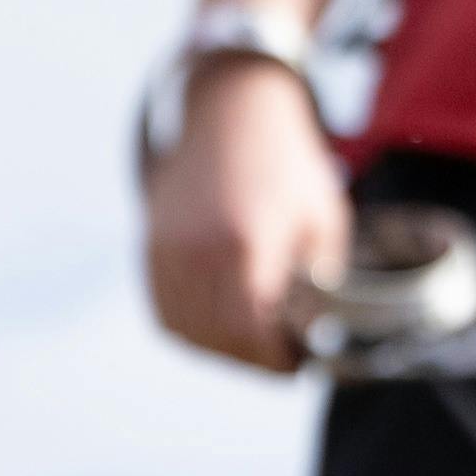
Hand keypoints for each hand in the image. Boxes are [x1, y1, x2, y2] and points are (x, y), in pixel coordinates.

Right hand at [143, 58, 347, 374]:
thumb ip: (320, 280)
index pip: (248, 333)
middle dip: (251, 359)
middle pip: (216, 338)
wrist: (233, 109)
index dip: (272, 361)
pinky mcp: (152, 244)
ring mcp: (168, 247)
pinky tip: (218, 327)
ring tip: (251, 346)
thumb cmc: (287, 163)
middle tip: (278, 360)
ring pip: (184, 329)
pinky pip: (162, 308)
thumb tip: (317, 335)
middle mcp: (198, 250)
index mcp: (246, 244)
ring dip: (218, 348)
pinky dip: (189, 328)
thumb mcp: (324, 218)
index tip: (295, 366)